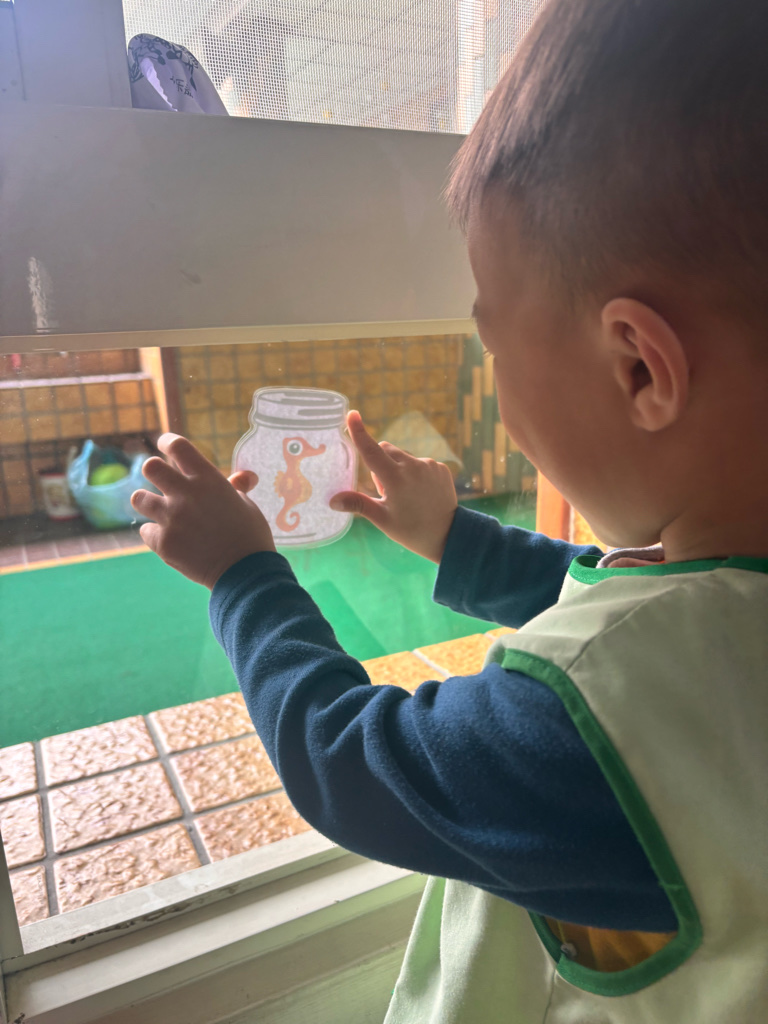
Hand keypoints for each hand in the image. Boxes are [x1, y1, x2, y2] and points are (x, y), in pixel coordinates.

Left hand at [131, 433, 274, 588]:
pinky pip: (146, 531)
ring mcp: (171, 518)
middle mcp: (185, 494)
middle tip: (159, 480)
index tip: (165, 444)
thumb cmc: (251, 536)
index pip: (178, 447)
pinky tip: (170, 540)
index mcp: (208, 479)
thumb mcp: (247, 505)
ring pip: (139, 498)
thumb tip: (243, 476)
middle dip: (152, 470)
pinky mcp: (163, 542)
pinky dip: (156, 534)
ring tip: (158, 511)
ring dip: (147, 502)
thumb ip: (236, 487)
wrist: (245, 573)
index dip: (168, 442)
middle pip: (150, 467)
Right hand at [330, 411, 456, 562]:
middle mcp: (413, 466)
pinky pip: (420, 463)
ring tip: (407, 496)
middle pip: (386, 450)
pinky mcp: (440, 467)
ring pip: (403, 457)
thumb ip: (358, 504)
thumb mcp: (382, 519)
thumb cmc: (411, 531)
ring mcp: (429, 465)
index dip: (359, 432)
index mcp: (395, 478)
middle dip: (380, 465)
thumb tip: (332, 501)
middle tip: (386, 492)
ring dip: (398, 469)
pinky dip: (415, 473)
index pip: (371, 450)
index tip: (352, 414)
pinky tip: (421, 493)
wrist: (448, 536)